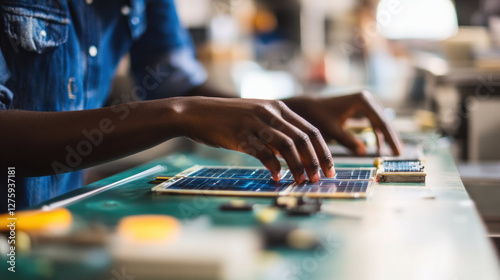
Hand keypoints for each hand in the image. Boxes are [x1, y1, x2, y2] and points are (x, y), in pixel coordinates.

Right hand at [172, 96, 334, 181]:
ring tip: (302, 181)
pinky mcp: (240, 135)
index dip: (324, 150)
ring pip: (286, 146)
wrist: (197, 112)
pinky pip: (262, 153)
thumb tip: (294, 152)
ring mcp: (255, 123)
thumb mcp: (256, 116)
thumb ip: (276, 129)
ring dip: (298, 166)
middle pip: (303, 138)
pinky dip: (273, 167)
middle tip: (320, 178)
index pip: (310, 129)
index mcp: (277, 107)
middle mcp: (269, 112)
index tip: (330, 168)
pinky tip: (276, 178)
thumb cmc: (228, 118)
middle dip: (316, 160)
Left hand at [283, 91, 402, 155]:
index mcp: (362, 101)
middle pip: (384, 121)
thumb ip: (348, 141)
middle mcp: (367, 98)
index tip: (396, 153)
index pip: (381, 123)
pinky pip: (374, 121)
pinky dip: (377, 133)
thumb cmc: (318, 117)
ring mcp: (365, 102)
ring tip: (392, 153)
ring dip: (386, 136)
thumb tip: (364, 152)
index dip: (390, 139)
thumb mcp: (332, 131)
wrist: (308, 107)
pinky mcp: (362, 107)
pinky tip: (379, 147)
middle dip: (391, 138)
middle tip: (398, 155)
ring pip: (380, 122)